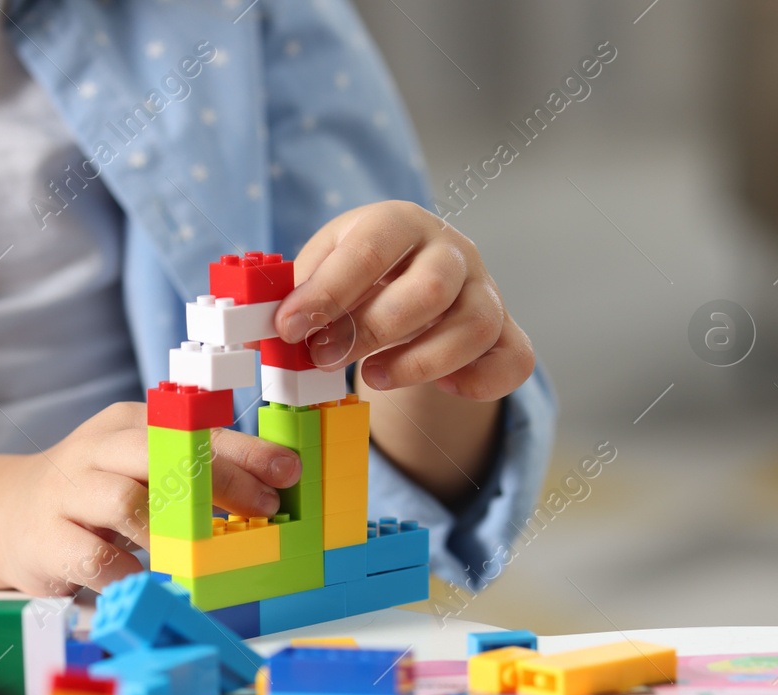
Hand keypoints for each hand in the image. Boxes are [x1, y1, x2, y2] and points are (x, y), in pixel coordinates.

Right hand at [0, 402, 299, 594]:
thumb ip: (187, 472)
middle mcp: (95, 451)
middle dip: (220, 480)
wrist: (6, 515)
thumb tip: (266, 490)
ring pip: (126, 502)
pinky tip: (151, 581)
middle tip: (264, 509)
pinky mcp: (47, 539)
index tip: (287, 471)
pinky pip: (96, 558)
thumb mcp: (136, 467)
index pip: (191, 429)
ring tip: (207, 552)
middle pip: (162, 454)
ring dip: (174, 530)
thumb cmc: (90, 494)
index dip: (244, 450)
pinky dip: (130, 573)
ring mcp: (67, 493)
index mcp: (126, 425)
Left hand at [274, 202, 533, 399]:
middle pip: (431, 288)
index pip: (372, 248)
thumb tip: (264, 328)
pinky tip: (442, 388)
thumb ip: (299, 293)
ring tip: (372, 378)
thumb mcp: (322, 268)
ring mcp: (485, 291)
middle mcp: (452, 251)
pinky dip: (480, 381)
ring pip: (476, 326)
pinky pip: (513, 360)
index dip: (328, 291)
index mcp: (399, 223)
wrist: (407, 279)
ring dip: (419, 362)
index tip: (289, 327)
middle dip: (372, 330)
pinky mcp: (505, 333)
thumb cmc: (356, 275)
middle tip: (323, 359)